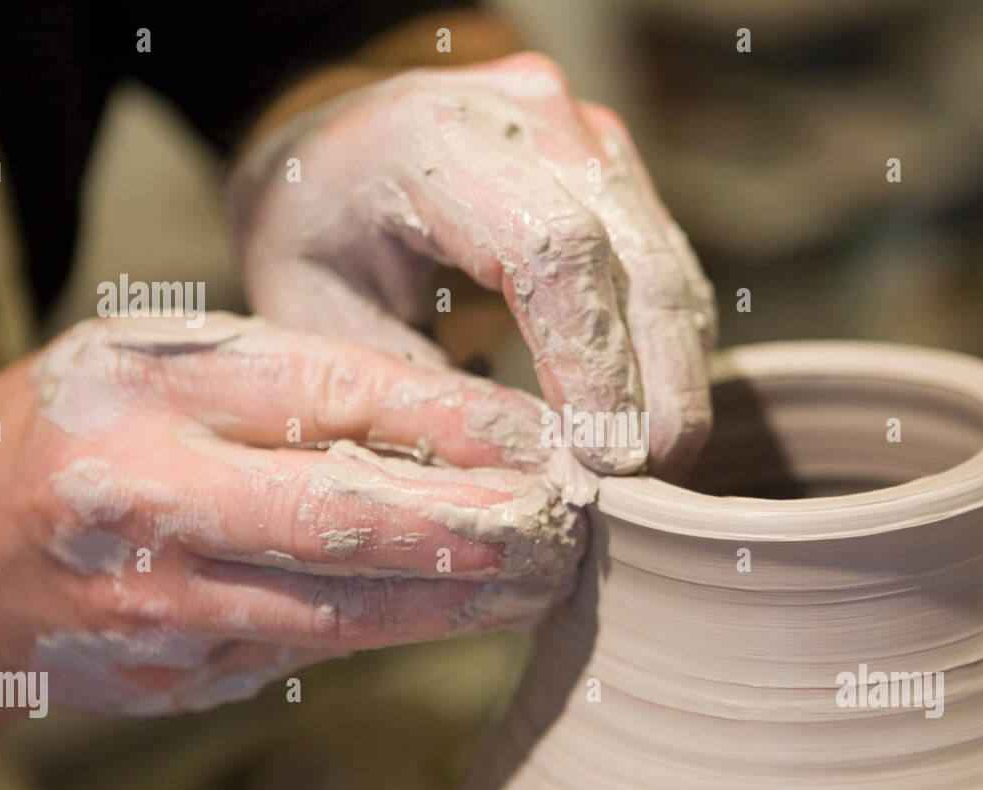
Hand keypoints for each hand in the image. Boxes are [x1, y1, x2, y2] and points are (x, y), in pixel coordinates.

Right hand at [0, 314, 585, 721]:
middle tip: (573, 525)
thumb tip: (454, 423)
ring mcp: (159, 613)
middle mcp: (148, 511)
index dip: (457, 426)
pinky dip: (397, 629)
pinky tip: (463, 609)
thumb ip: (292, 381)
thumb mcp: (163, 359)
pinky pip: (311, 651)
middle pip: (349, 525)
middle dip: (482, 532)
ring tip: (549, 578)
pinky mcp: (177, 678)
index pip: (333, 402)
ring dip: (462, 600)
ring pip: (344, 613)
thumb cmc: (73, 430)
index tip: (546, 439)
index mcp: (144, 401)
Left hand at [228, 53, 716, 476]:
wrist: (325, 155)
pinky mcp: (614, 166)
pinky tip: (647, 415)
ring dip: (674, 373)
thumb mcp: (321, 326)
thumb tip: (534, 477)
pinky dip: (666, 346)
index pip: (551, 250)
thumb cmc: (309, 239)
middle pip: (634, 257)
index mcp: (429, 138)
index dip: (592, 363)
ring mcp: (581, 134)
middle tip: (650, 482)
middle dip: (657, 384)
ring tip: (651, 465)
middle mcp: (524, 113)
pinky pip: (666, 264)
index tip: (602, 461)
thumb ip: (420, 397)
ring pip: (666, 264)